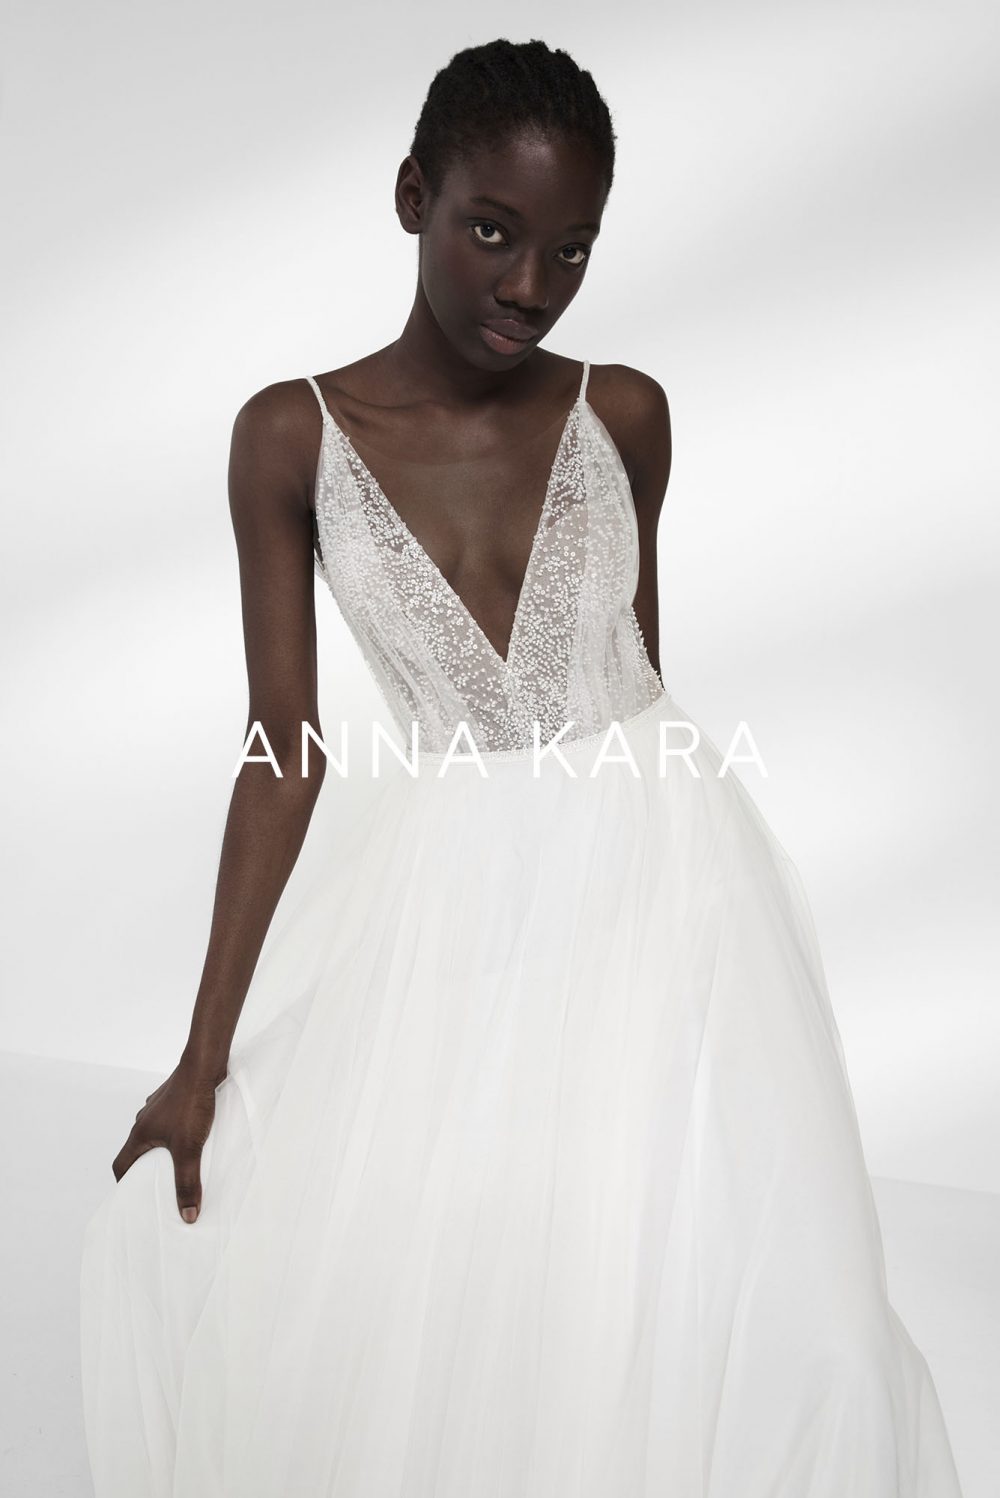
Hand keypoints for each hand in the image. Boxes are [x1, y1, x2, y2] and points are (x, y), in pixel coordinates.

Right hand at [111, 1057, 224, 1223]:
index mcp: (139, 1133)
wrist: (204, 1064)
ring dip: (166, 1151)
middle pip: (139, 1151)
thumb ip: (187, 1182)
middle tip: (163, 1186)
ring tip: (184, 1165)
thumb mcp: (189, 1148)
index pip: (121, 1165)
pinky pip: (172, 1122)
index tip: (135, 1199)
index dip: (125, 1184)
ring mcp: (160, 1108)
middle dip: (149, 1169)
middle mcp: (145, 1120)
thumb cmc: (191, 1103)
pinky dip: (179, 1134)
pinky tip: (198, 1139)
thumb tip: (187, 1216)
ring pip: (157, 1136)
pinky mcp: (176, 1099)